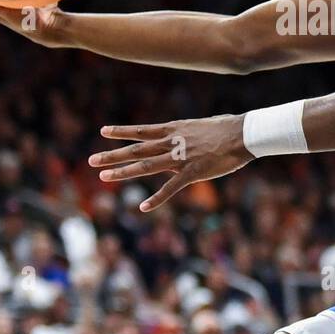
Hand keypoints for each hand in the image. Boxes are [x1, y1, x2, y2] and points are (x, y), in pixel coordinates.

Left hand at [88, 115, 252, 211]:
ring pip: (146, 165)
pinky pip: (171, 187)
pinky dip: (157, 198)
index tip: (103, 131)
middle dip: (113, 155)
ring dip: (123, 172)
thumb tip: (186, 134)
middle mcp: (172, 142)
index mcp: (175, 129)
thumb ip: (188, 133)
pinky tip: (143, 207)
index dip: (122, 132)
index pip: (142, 131)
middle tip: (91, 160)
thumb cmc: (228, 128)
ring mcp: (180, 157)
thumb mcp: (201, 126)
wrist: (243, 133)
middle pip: (137, 149)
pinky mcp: (192, 172)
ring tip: (103, 176)